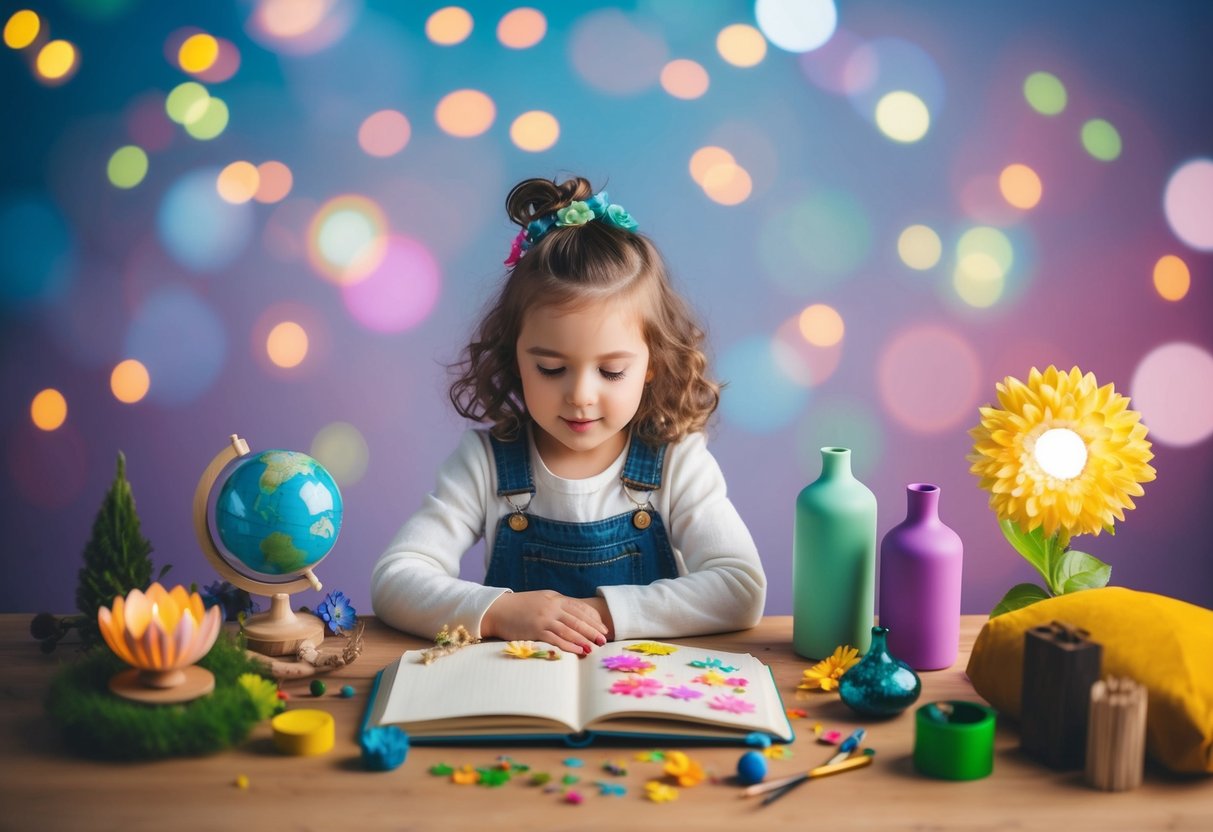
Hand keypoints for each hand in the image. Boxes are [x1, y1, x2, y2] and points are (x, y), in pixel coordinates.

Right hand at [481, 591, 608, 654]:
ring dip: (584, 639)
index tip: (603, 627)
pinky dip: (569, 645)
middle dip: (593, 630)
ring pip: (569, 629)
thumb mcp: (541, 600)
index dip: (593, 618)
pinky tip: (578, 650)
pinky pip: (556, 639)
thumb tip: (575, 616)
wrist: (496, 609)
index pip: (579, 608)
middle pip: (578, 619)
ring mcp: (544, 618)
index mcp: (554, 598)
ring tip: (594, 646)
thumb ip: (556, 606)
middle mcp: (551, 606)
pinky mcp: (535, 629)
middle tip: (604, 639)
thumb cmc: (519, 607)